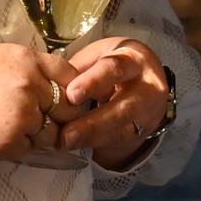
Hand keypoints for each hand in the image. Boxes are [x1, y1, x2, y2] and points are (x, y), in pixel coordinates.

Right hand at [0, 43, 84, 175]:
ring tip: (7, 127)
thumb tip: (48, 77)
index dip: (68, 87)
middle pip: (67, 105)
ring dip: (38, 133)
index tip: (61, 97)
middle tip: (36, 118)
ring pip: (51, 130)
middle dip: (56, 114)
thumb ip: (23, 65)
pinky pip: (30, 148)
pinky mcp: (11, 142)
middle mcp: (29, 85)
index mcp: (24, 59)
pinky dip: (18, 147)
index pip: (69, 73)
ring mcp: (22, 115)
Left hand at [57, 37, 172, 168]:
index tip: (71, 95)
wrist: (144, 78)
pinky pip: (119, 138)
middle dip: (93, 122)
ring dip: (91, 137)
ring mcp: (150, 110)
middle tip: (65, 133)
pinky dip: (94, 142)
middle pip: (124, 106)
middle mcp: (149, 85)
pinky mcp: (144, 128)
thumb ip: (79, 70)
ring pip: (123, 127)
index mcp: (134, 59)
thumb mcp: (98, 56)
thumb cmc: (112, 62)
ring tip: (65, 142)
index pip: (114, 69)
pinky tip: (75, 144)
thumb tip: (51, 88)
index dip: (93, 82)